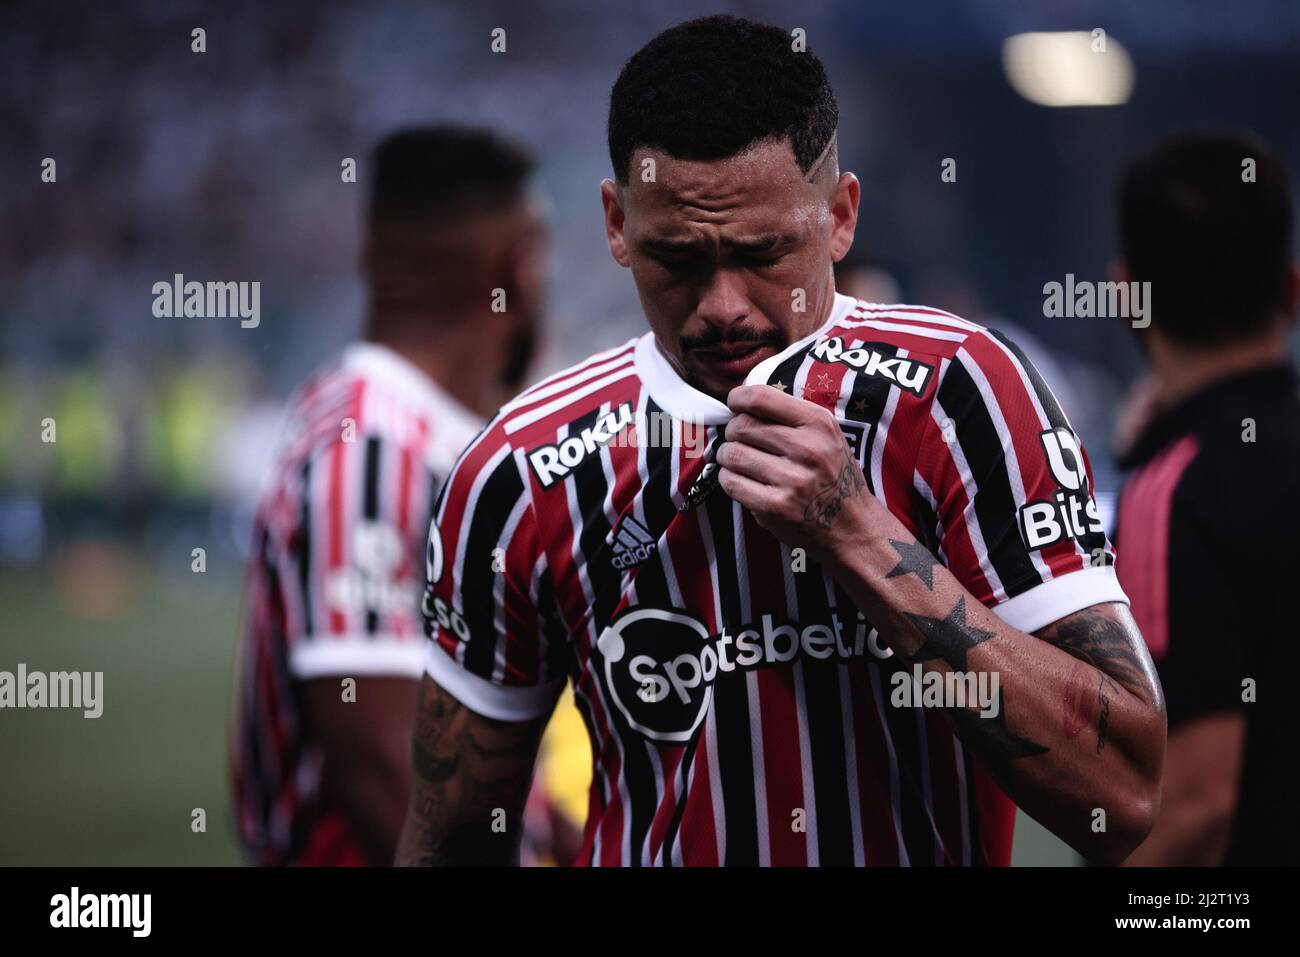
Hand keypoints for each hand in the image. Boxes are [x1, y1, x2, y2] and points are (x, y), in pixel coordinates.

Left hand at [716, 384, 872, 558]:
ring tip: (738, 460)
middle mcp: (807, 449)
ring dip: (727, 456)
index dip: (737, 399)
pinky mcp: (776, 507)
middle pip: (741, 426)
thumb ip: (790, 415)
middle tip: (740, 440)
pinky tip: (741, 480)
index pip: (760, 397)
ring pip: (731, 454)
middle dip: (732, 432)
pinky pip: (731, 483)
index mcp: (818, 423)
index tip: (734, 406)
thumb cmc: (832, 475)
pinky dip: (728, 479)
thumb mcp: (826, 434)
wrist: (852, 526)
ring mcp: (792, 480)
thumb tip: (741, 398)